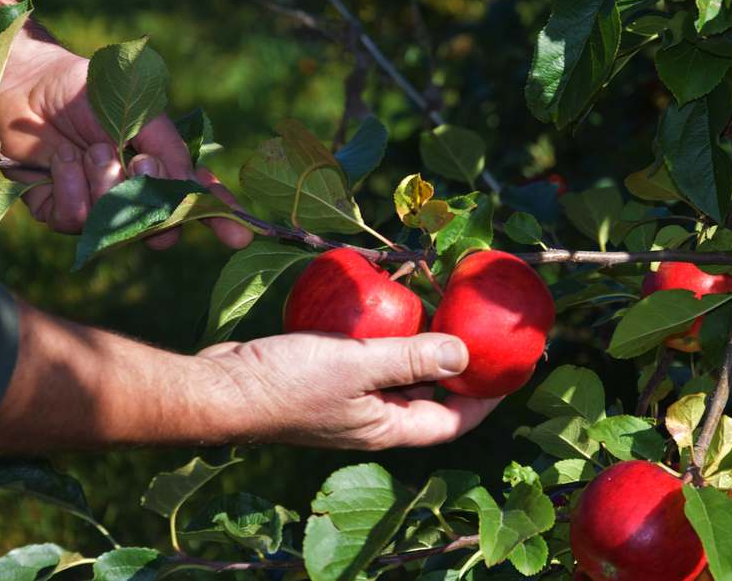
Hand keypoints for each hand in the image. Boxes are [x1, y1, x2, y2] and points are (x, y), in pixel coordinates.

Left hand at [0, 34, 251, 248]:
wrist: (27, 84)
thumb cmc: (89, 92)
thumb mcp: (142, 113)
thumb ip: (171, 150)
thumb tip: (187, 187)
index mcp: (161, 169)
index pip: (196, 200)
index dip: (221, 218)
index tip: (242, 234)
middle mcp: (134, 196)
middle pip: (162, 227)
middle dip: (152, 196)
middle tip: (139, 161)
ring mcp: (100, 209)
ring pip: (120, 226)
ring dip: (107, 182)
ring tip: (91, 148)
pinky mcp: (62, 214)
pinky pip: (78, 221)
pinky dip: (71, 187)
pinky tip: (62, 161)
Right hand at [199, 332, 501, 448]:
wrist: (222, 388)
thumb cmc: (288, 384)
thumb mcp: (357, 366)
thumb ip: (411, 358)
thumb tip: (466, 353)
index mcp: (388, 427)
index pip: (454, 420)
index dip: (485, 398)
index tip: (509, 368)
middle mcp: (374, 417)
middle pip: (431, 394)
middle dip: (457, 364)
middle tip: (478, 327)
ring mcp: (350, 398)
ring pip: (400, 372)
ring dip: (421, 344)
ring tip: (441, 307)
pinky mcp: (329, 376)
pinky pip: (370, 357)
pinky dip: (385, 335)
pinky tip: (388, 305)